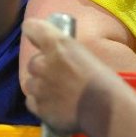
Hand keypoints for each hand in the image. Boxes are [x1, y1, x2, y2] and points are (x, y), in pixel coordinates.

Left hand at [22, 17, 123, 133]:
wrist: (105, 109)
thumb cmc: (104, 80)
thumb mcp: (85, 56)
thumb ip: (67, 53)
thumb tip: (60, 56)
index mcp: (57, 44)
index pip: (32, 27)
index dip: (34, 31)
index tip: (39, 37)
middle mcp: (42, 63)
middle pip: (34, 61)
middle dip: (44, 67)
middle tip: (61, 76)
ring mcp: (38, 86)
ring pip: (31, 83)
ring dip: (40, 86)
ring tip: (59, 93)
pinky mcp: (38, 107)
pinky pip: (32, 101)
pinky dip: (41, 103)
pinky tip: (56, 106)